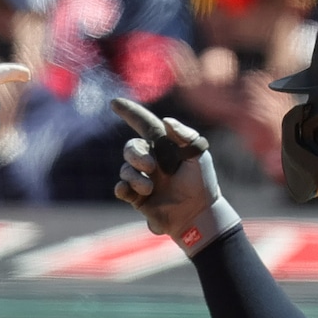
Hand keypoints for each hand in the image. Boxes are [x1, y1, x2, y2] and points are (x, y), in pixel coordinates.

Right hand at [112, 98, 240, 254]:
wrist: (198, 214)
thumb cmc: (202, 183)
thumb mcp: (199, 156)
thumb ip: (186, 135)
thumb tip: (165, 120)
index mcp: (164, 146)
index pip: (144, 124)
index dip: (130, 112)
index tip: (115, 102)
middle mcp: (150, 160)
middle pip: (130, 148)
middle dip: (136, 155)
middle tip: (150, 167)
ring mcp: (142, 179)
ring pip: (125, 170)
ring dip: (135, 177)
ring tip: (149, 189)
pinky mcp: (137, 197)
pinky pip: (121, 188)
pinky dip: (123, 188)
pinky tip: (129, 191)